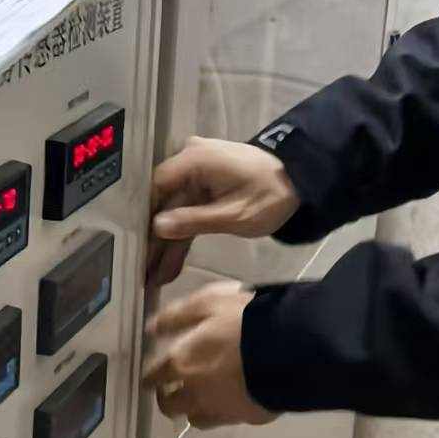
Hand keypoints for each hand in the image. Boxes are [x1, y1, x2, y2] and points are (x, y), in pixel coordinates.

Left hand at [142, 280, 275, 430]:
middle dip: (167, 397)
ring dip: (193, 409)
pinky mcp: (247, 418)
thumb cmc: (246, 319)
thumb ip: (176, 316)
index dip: (149, 376)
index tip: (150, 376)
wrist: (291, 348)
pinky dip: (223, 411)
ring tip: (202, 397)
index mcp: (182, 362)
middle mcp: (195, 392)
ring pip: (196, 418)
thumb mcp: (209, 302)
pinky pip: (226, 419)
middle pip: (170, 405)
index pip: (153, 376)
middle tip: (172, 389)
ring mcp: (221, 409)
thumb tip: (150, 328)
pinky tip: (231, 398)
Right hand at [148, 136, 296, 286]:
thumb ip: (193, 221)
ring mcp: (198, 173)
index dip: (144, 219)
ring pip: (176, 211)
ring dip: (168, 244)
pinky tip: (170, 266)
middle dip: (155, 240)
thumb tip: (156, 227)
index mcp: (194, 160)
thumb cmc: (270, 196)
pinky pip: (189, 211)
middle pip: (164, 203)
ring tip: (154, 277)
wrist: (302, 182)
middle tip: (143, 271)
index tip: (136, 247)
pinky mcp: (207, 186)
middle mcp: (190, 161)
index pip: (156, 188)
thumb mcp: (233, 215)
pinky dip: (184, 235)